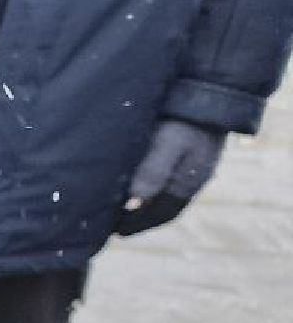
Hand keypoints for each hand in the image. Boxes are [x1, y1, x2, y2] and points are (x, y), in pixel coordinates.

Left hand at [116, 119, 226, 235]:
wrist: (207, 90)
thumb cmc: (186, 117)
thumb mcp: (168, 143)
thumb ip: (152, 171)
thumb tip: (134, 202)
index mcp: (190, 180)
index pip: (164, 213)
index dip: (141, 224)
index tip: (118, 232)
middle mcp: (191, 176)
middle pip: (164, 206)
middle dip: (140, 217)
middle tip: (113, 225)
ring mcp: (190, 163)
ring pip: (163, 191)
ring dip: (143, 202)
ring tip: (117, 207)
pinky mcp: (183, 149)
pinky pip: (163, 175)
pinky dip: (146, 184)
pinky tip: (130, 181)